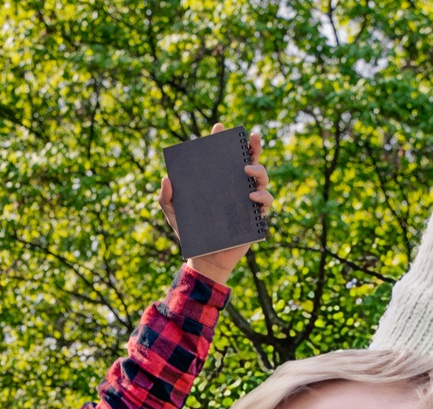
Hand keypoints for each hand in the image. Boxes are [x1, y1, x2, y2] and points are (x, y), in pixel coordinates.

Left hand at [161, 123, 273, 285]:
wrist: (205, 258)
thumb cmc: (190, 233)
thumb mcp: (173, 214)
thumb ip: (166, 197)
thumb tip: (166, 179)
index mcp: (217, 180)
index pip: (222, 155)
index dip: (223, 139)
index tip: (219, 127)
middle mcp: (235, 186)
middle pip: (248, 160)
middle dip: (253, 146)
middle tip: (252, 137)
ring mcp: (247, 199)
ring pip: (261, 177)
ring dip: (259, 169)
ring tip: (248, 170)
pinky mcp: (256, 216)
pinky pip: (266, 202)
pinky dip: (263, 196)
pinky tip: (252, 197)